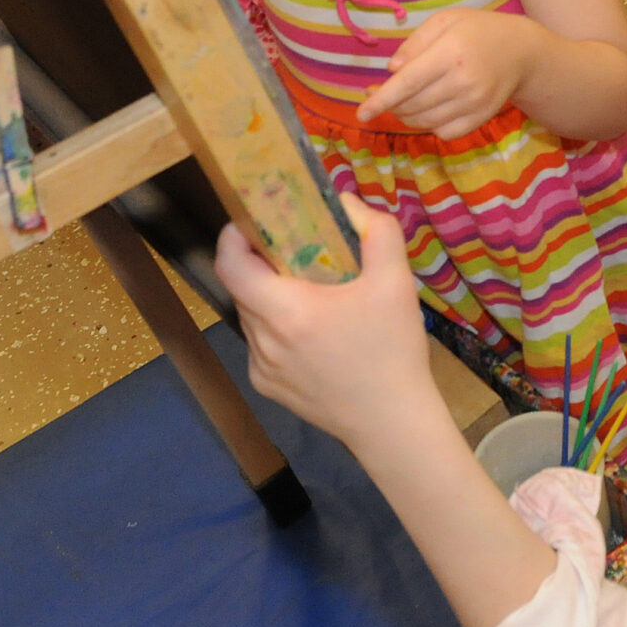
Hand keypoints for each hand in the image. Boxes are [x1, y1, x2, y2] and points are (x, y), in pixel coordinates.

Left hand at [216, 196, 441, 450]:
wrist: (393, 424)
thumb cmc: (393, 350)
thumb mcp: (396, 282)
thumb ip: (376, 231)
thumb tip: (347, 203)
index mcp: (287, 312)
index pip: (230, 265)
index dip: (232, 238)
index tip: (252, 223)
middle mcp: (263, 342)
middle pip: (241, 289)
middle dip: (258, 264)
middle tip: (290, 249)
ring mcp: (261, 370)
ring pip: (249, 317)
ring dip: (266, 296)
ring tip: (305, 290)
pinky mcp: (268, 389)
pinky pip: (259, 345)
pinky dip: (274, 328)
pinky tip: (310, 331)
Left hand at [357, 9, 533, 138]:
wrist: (521, 52)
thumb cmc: (477, 30)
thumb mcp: (445, 20)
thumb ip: (414, 42)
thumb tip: (392, 70)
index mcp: (451, 53)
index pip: (407, 84)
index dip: (381, 100)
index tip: (361, 113)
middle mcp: (463, 82)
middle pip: (413, 106)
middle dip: (389, 105)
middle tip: (377, 94)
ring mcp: (474, 104)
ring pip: (425, 122)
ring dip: (405, 115)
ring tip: (401, 100)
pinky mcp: (481, 118)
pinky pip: (444, 133)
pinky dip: (429, 125)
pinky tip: (428, 108)